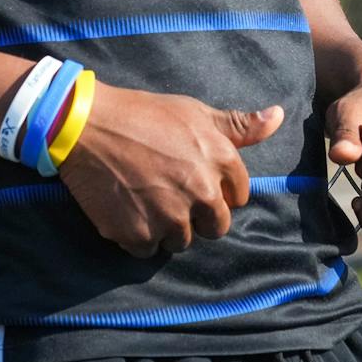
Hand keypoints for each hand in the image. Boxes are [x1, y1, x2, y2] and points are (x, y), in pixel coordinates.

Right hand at [59, 83, 283, 256]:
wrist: (84, 125)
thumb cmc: (142, 114)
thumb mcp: (194, 112)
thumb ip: (238, 125)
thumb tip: (278, 117)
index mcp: (220, 160)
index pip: (237, 197)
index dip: (217, 191)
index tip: (194, 180)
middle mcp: (201, 192)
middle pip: (215, 227)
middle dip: (198, 216)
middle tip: (169, 193)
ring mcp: (170, 216)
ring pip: (181, 240)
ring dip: (167, 227)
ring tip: (145, 198)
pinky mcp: (138, 234)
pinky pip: (148, 249)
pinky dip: (138, 235)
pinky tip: (126, 208)